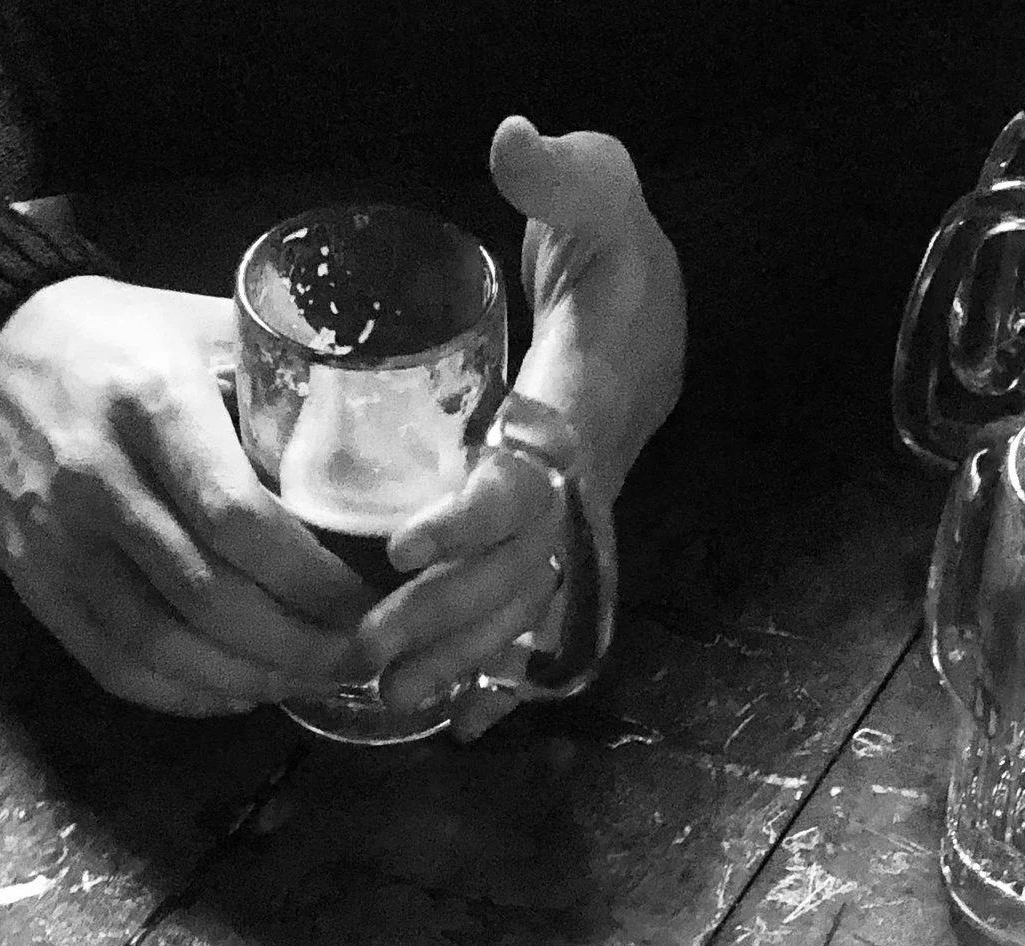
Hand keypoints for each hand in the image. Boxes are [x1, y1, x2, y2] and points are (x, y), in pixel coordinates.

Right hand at [0, 276, 367, 714]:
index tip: (369, 602)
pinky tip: (238, 691)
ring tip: (308, 681)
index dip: (312, 580)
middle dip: (296, 646)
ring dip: (247, 679)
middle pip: (208, 595)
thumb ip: (282, 387)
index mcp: (151, 401)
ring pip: (161, 643)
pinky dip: (183, 694)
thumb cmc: (122, 340)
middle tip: (357, 660)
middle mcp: (95, 475)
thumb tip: (381, 459)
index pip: (239, 518)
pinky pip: (113, 663)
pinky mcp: (32, 581)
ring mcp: (55, 537)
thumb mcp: (204, 330)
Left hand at [351, 116, 685, 738]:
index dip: (470, 517)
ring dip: (457, 661)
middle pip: (513, 574)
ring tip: (387, 695)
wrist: (652, 316)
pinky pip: (527, 619)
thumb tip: (515, 144)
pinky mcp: (549, 539)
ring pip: (515, 610)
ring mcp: (567, 522)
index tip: (406, 543)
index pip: (524, 481)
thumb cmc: (620, 255)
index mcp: (577, 414)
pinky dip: (497, 676)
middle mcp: (576, 485)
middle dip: (447, 620)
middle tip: (372, 650)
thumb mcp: (608, 195)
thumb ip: (569, 175)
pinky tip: (457, 722)